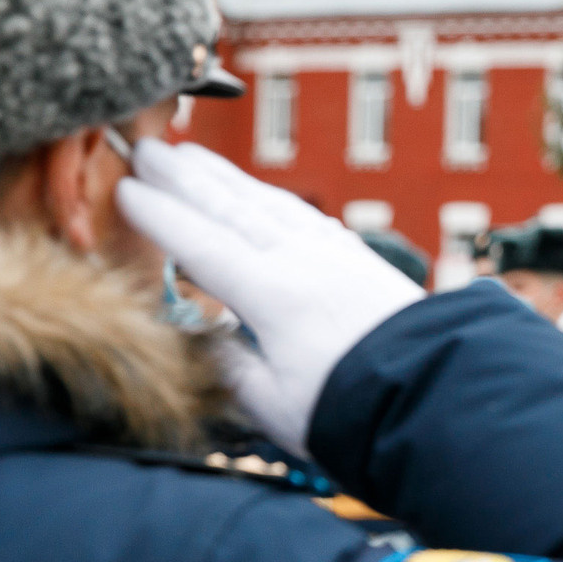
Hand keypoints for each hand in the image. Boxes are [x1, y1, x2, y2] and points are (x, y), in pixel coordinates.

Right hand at [117, 140, 424, 451]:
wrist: (438, 398)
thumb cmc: (353, 413)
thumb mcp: (274, 406)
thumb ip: (227, 367)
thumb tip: (195, 335)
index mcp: (272, 296)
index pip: (200, 245)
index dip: (159, 217)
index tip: (124, 191)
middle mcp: (303, 262)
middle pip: (231, 208)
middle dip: (184, 178)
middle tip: (145, 148)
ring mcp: (337, 256)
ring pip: (269, 203)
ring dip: (227, 178)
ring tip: (192, 157)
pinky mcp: (363, 263)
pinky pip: (306, 216)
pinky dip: (274, 199)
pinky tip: (263, 196)